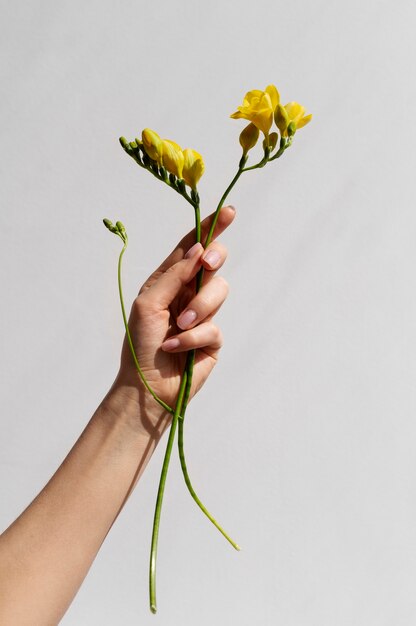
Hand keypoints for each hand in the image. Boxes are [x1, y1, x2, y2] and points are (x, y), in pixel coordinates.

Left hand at [113, 205, 235, 433]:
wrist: (146, 386)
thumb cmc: (140, 343)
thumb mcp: (149, 303)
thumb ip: (174, 275)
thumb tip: (198, 250)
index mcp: (169, 281)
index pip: (192, 249)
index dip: (210, 228)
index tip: (228, 212)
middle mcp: (188, 293)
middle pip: (214, 263)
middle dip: (214, 260)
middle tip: (207, 266)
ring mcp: (202, 315)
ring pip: (219, 292)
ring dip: (198, 309)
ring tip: (179, 327)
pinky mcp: (212, 339)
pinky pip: (214, 327)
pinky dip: (194, 337)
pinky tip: (177, 347)